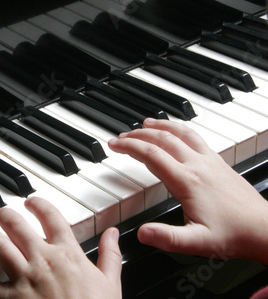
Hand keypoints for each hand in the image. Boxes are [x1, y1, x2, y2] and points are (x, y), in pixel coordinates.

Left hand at [0, 196, 121, 298]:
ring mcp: (24, 279)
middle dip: (4, 214)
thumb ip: (110, 255)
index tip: (31, 200)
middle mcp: (42, 260)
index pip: (51, 216)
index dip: (38, 203)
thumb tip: (114, 233)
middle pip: (16, 225)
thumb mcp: (110, 283)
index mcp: (67, 254)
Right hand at [108, 119, 267, 263]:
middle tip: (121, 138)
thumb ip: (167, 237)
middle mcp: (197, 165)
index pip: (151, 155)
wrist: (264, 229)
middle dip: (137, 136)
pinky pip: (196, 137)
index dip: (129, 147)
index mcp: (187, 181)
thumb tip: (141, 233)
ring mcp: (210, 161)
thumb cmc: (233, 235)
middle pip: (162, 139)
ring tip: (145, 123)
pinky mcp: (219, 163)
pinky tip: (177, 133)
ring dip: (160, 126)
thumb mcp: (196, 243)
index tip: (114, 145)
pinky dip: (180, 129)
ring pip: (181, 133)